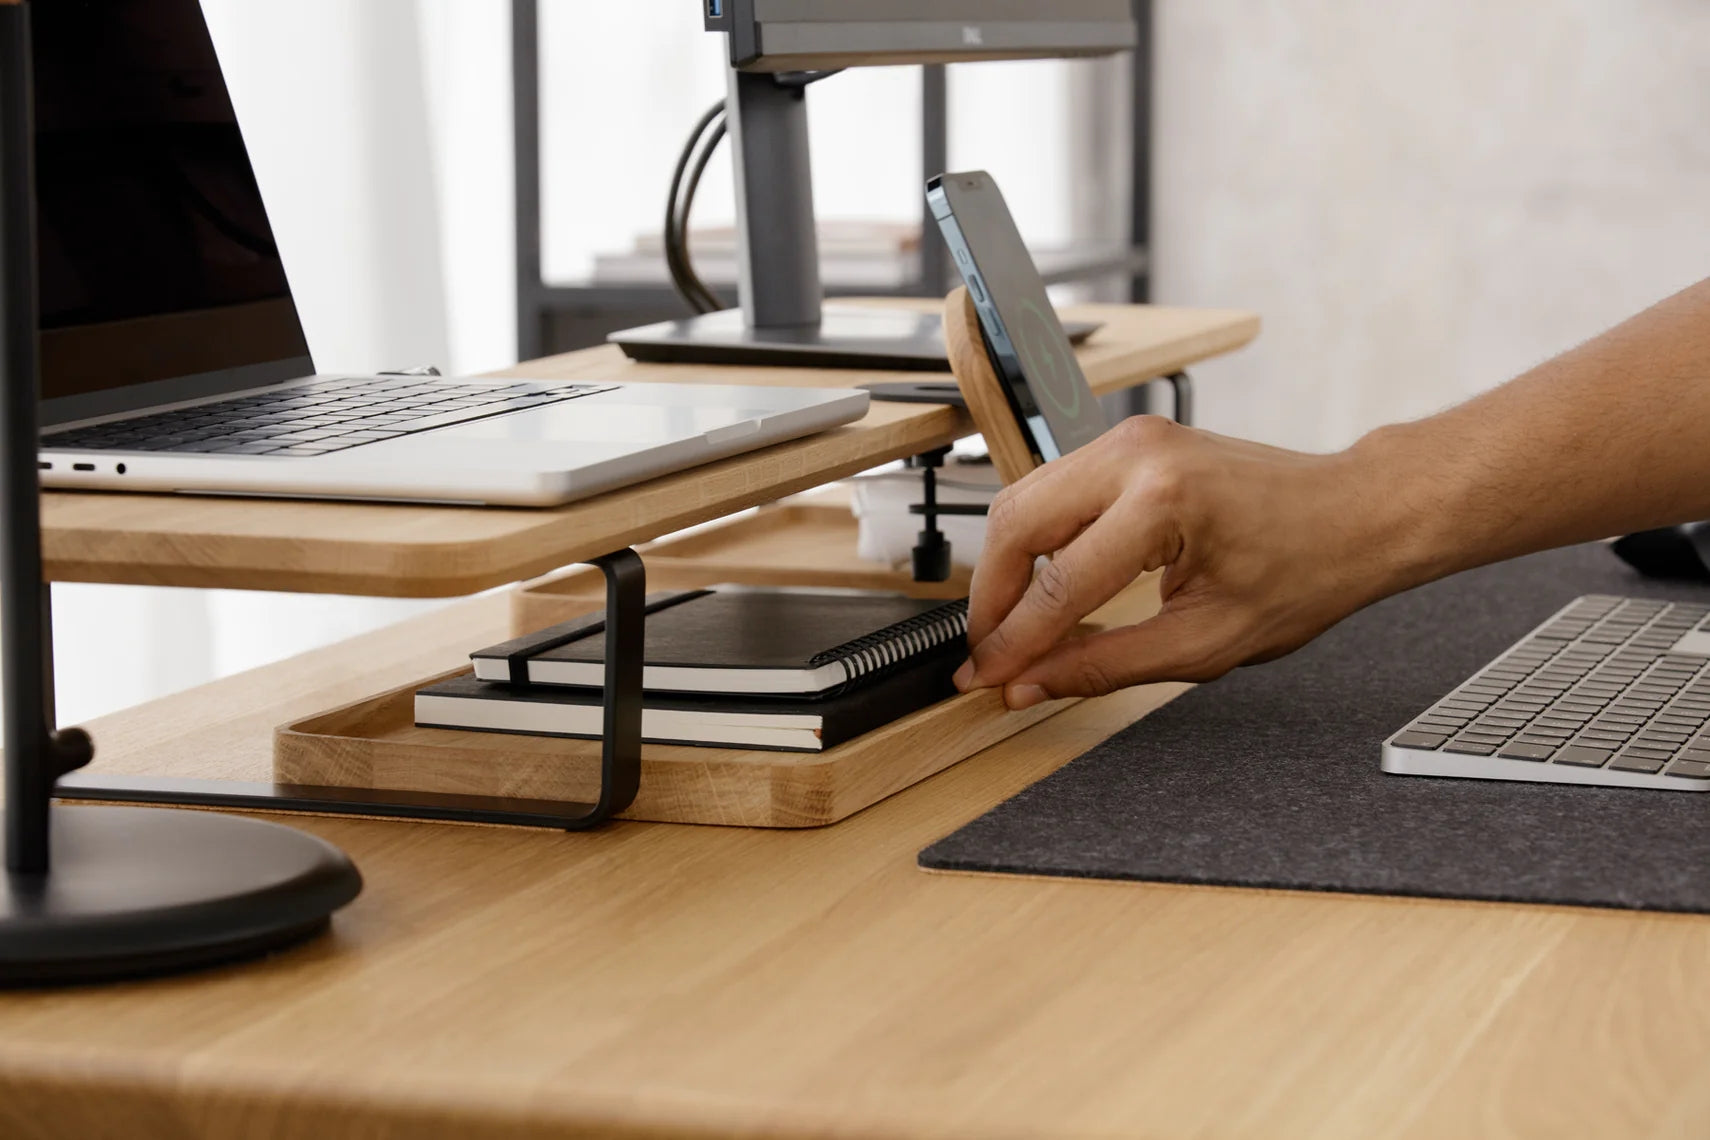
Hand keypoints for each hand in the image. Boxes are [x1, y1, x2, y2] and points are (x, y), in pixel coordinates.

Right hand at [952, 415, 1411, 707]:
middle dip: (991, 598)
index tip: (984, 678)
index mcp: (1163, 502)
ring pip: (1023, 500)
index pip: (1057, 584)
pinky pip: (1053, 490)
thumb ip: (1106, 665)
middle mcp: (1136, 455)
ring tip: (1011, 627)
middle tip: (987, 654)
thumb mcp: (1207, 644)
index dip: (1013, 642)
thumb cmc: (1306, 570)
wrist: (1353, 513)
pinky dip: (1036, 542)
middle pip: (1016, 524)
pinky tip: (1042, 587)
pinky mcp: (1128, 442)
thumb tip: (1032, 683)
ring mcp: (1129, 439)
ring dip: (1007, 568)